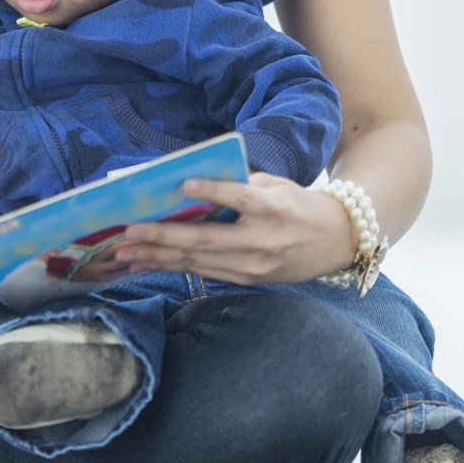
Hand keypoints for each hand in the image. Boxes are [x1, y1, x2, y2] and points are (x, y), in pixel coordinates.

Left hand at [115, 173, 356, 284]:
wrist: (337, 242)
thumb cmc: (299, 204)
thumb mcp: (277, 186)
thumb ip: (240, 184)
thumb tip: (189, 186)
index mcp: (275, 210)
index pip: (242, 199)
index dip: (213, 190)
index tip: (183, 183)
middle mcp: (263, 242)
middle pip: (207, 239)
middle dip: (163, 237)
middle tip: (130, 233)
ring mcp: (254, 266)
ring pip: (198, 261)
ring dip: (158, 258)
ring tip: (126, 253)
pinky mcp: (247, 279)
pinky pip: (204, 271)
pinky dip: (173, 266)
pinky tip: (148, 263)